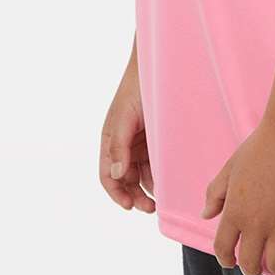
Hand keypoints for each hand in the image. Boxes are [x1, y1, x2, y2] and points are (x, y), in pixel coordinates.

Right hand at [100, 50, 155, 213]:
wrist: (156, 67)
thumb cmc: (136, 89)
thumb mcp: (125, 117)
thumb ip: (120, 146)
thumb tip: (117, 174)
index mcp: (110, 141)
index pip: (108, 176)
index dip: (117, 193)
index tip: (130, 205)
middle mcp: (123, 145)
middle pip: (125, 180)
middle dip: (135, 195)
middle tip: (151, 207)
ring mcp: (139, 143)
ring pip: (140, 174)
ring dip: (147, 188)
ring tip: (160, 198)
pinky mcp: (154, 139)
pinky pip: (154, 162)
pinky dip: (158, 174)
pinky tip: (167, 181)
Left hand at [201, 116, 274, 274]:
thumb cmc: (259, 147)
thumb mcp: (230, 167)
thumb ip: (215, 193)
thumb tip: (206, 215)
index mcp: (234, 210)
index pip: (222, 249)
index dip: (225, 259)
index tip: (230, 261)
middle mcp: (255, 223)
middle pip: (250, 264)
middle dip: (251, 268)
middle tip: (255, 263)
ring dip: (274, 264)